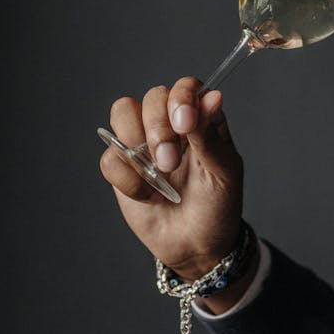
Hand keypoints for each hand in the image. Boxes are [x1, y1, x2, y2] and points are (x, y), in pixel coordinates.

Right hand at [100, 77, 246, 286]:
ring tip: (159, 176)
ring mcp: (143, 143)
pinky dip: (127, 179)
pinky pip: (109, 157)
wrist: (197, 246)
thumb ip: (210, 135)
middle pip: (151, 97)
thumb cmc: (218, 205)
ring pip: (122, 114)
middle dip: (158, 129)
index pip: (185, 88)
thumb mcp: (223, 172)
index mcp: (200, 119)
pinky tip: (149, 196)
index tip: (184, 124)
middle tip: (170, 162)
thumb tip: (212, 96)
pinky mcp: (122, 168)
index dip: (181, 98)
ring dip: (137, 145)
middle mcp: (170, 124)